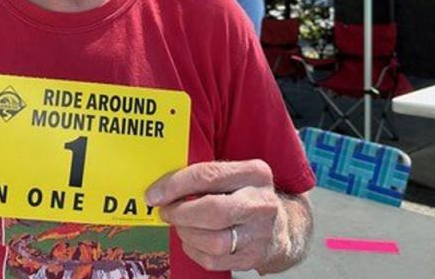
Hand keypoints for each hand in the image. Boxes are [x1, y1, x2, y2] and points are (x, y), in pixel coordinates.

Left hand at [145, 160, 288, 272]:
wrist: (281, 226)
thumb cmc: (244, 195)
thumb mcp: (233, 175)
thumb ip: (203, 176)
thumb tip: (160, 188)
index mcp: (255, 174)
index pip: (208, 175)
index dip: (175, 185)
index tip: (154, 194)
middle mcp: (262, 203)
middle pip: (212, 211)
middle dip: (180, 213)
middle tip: (166, 212)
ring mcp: (261, 233)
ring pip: (213, 241)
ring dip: (187, 233)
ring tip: (180, 225)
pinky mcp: (253, 257)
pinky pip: (214, 260)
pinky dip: (194, 250)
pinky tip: (192, 240)